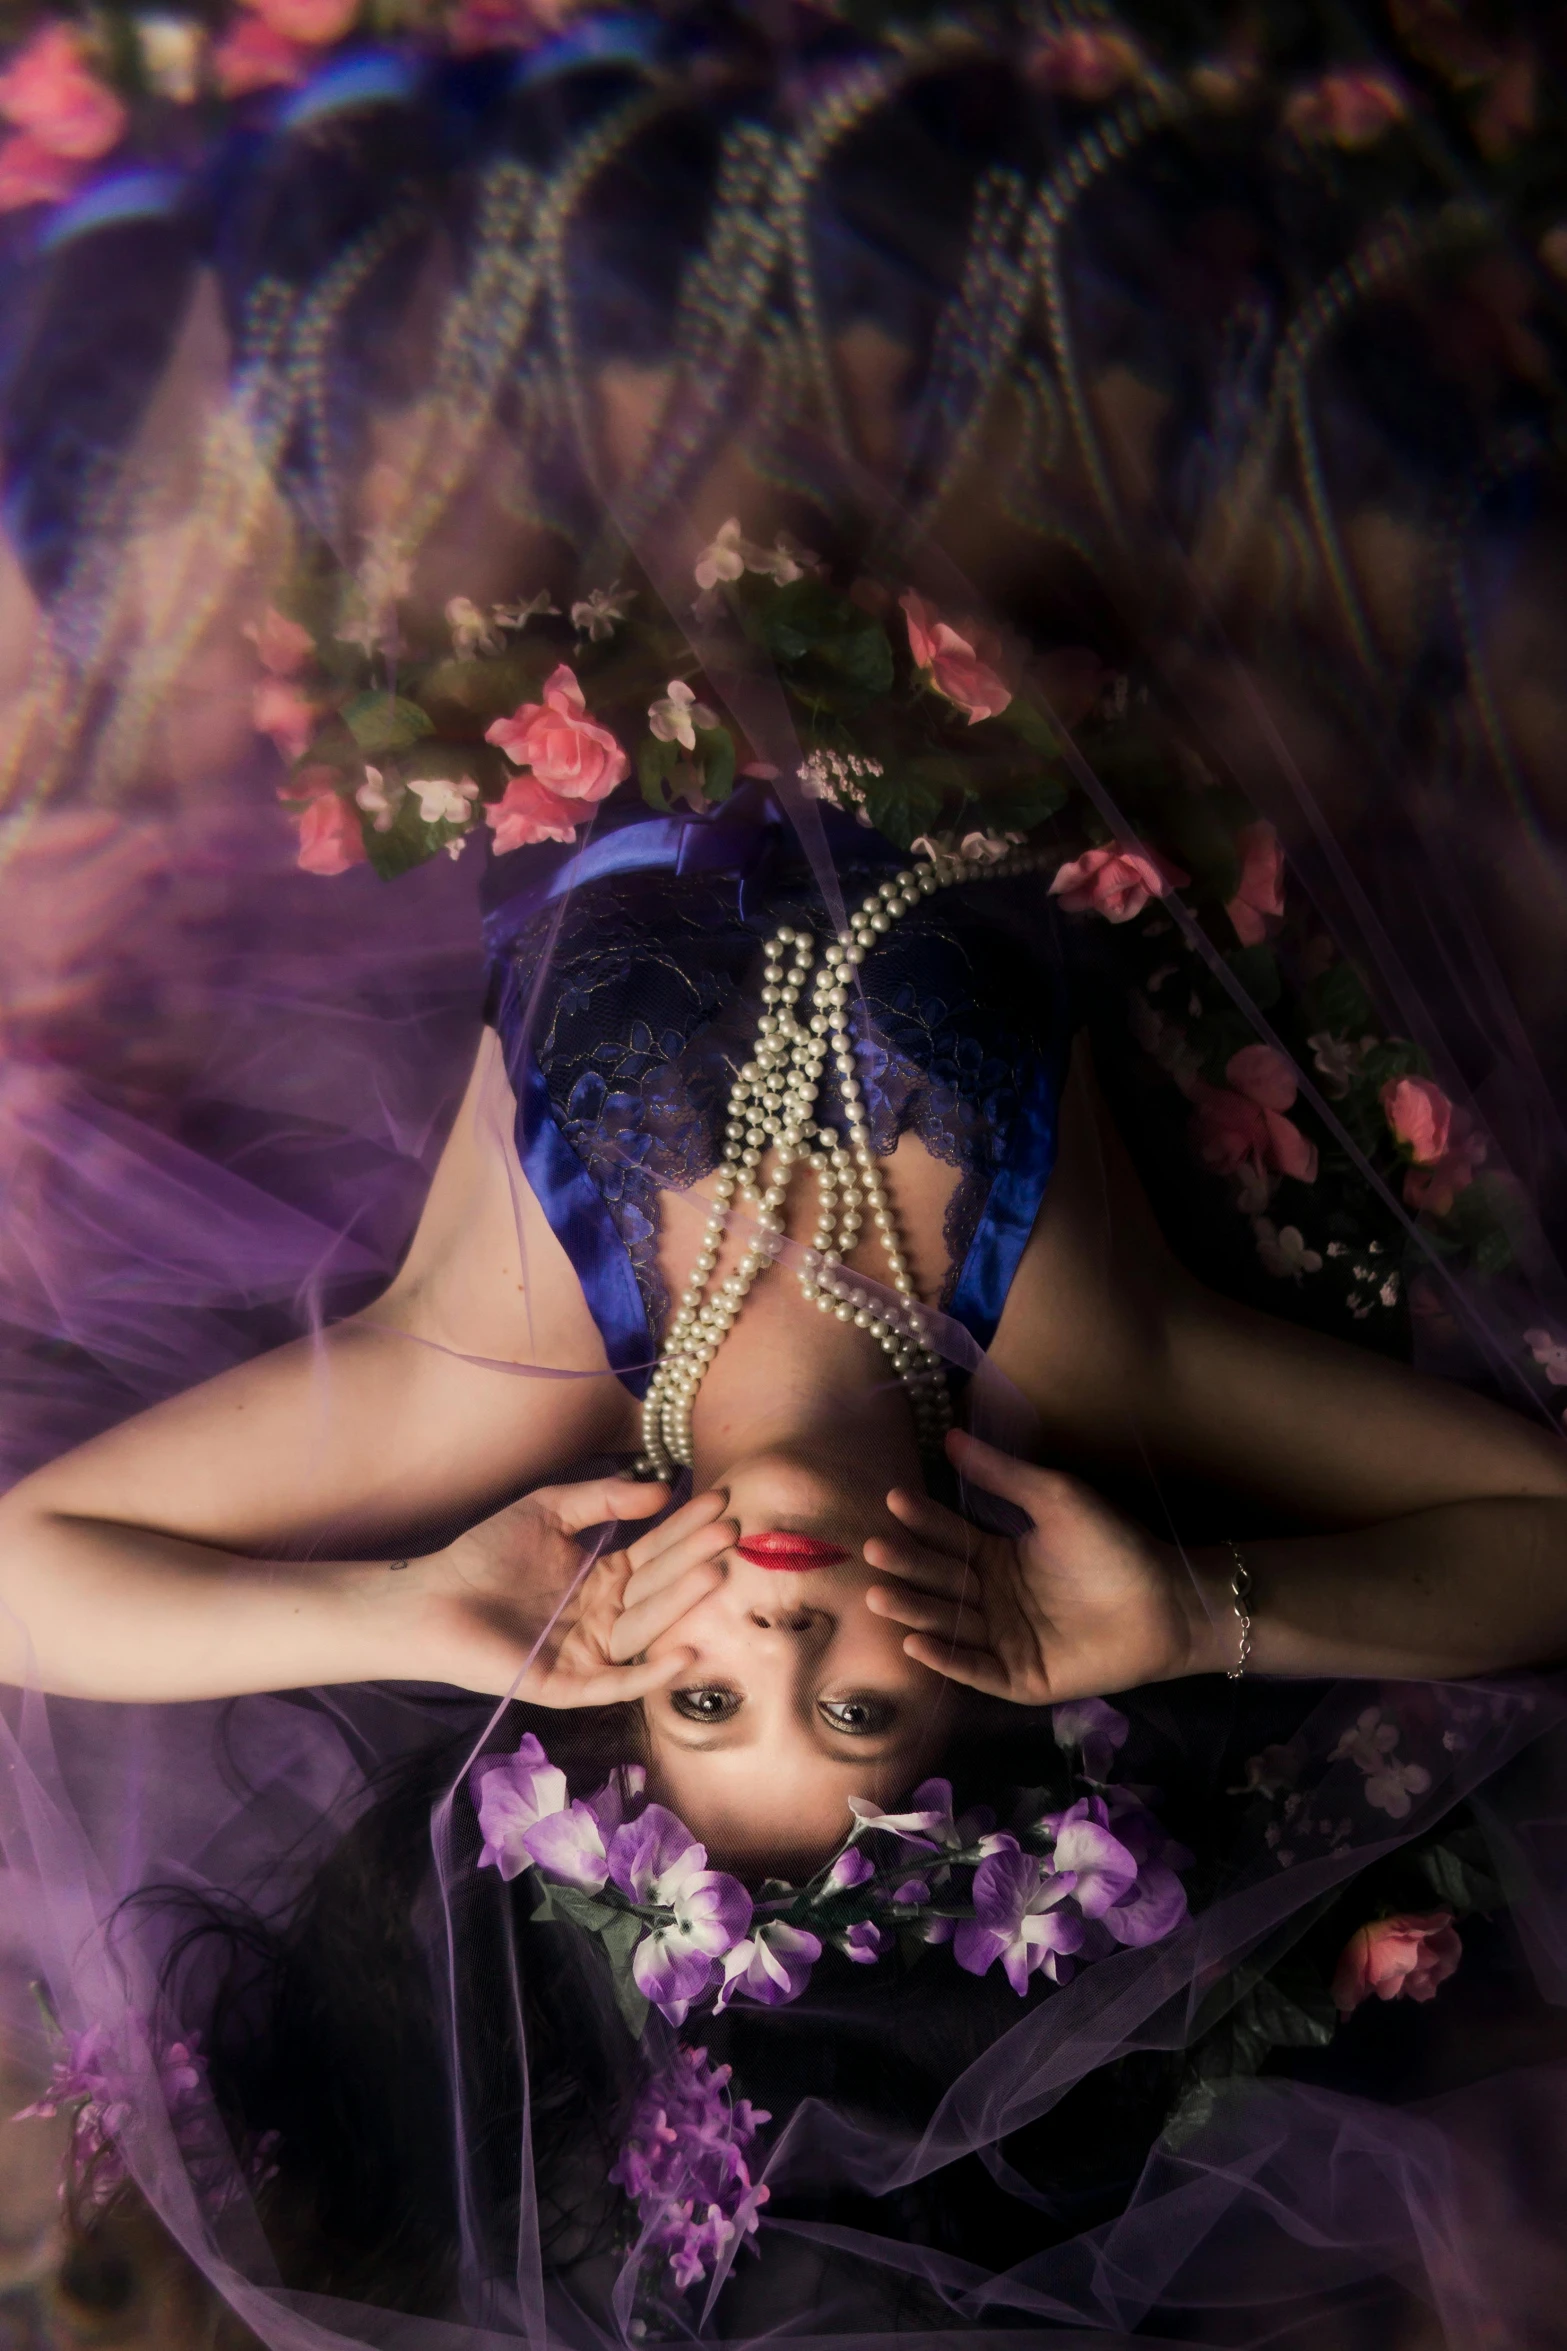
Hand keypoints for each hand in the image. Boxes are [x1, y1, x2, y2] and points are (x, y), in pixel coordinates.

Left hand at [409, 1479, 734, 1701]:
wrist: (430, 1599)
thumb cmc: (484, 1555)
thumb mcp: (549, 1511)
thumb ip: (601, 1500)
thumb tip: (658, 1490)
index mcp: (603, 1578)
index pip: (656, 1552)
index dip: (686, 1530)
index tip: (722, 1505)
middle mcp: (605, 1616)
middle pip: (658, 1587)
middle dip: (694, 1560)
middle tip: (731, 1534)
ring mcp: (590, 1653)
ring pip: (645, 1630)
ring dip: (682, 1605)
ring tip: (715, 1573)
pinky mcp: (568, 1686)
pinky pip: (616, 1682)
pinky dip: (650, 1674)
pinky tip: (684, 1651)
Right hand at [863, 1431, 1191, 1705]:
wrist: (1169, 1601)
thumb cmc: (1115, 1546)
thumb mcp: (1056, 1500)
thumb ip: (1003, 1475)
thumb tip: (950, 1435)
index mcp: (998, 1557)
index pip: (949, 1537)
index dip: (923, 1520)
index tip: (893, 1499)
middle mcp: (994, 1599)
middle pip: (942, 1580)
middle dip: (908, 1565)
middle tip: (873, 1550)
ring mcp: (1006, 1641)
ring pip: (951, 1623)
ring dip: (916, 1610)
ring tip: (881, 1595)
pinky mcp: (1021, 1679)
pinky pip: (977, 1669)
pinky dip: (947, 1658)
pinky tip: (916, 1643)